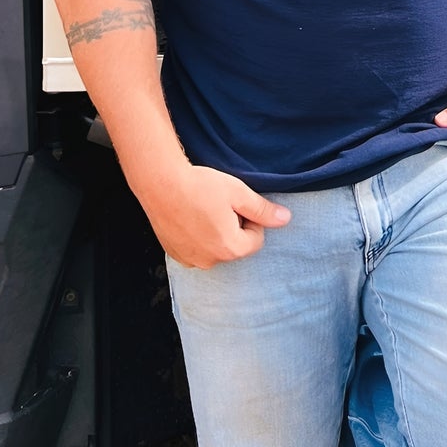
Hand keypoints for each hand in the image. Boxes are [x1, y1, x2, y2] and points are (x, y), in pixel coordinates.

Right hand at [139, 161, 290, 267]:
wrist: (160, 184)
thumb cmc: (201, 186)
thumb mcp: (239, 194)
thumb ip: (263, 210)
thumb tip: (286, 219)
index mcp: (231, 248)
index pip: (256, 239)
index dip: (250, 219)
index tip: (236, 203)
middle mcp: (211, 261)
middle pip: (235, 246)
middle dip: (233, 227)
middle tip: (219, 204)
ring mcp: (191, 260)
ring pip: (215, 248)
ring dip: (215, 233)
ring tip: (203, 210)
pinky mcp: (175, 255)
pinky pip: (196, 249)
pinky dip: (197, 237)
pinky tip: (190, 217)